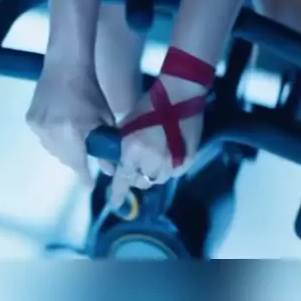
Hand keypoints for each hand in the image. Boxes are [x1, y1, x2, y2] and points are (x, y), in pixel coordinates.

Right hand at [26, 64, 114, 186]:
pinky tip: (60, 127)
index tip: (90, 185)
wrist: (65, 66)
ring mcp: (38, 127)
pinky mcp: (30, 120)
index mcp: (72, 132)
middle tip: (85, 156)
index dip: (84, 177)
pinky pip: (43, 138)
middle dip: (76, 161)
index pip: (78, 165)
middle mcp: (51, 133)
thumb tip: (110, 169)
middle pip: (64, 159)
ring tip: (73, 140)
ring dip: (64, 150)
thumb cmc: (90, 90)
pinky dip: (53, 138)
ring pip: (52, 150)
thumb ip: (106, 145)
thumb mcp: (104, 118)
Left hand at [108, 76, 205, 207]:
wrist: (180, 95)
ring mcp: (171, 163)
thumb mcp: (128, 123)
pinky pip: (173, 173)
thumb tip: (116, 160)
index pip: (123, 179)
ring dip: (153, 173)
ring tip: (153, 156)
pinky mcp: (186, 161)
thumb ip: (121, 145)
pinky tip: (167, 153)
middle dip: (137, 176)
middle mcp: (151, 161)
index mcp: (133, 149)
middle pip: (141, 181)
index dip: (117, 193)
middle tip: (136, 165)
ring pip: (158, 179)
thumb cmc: (148, 104)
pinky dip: (167, 168)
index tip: (113, 204)